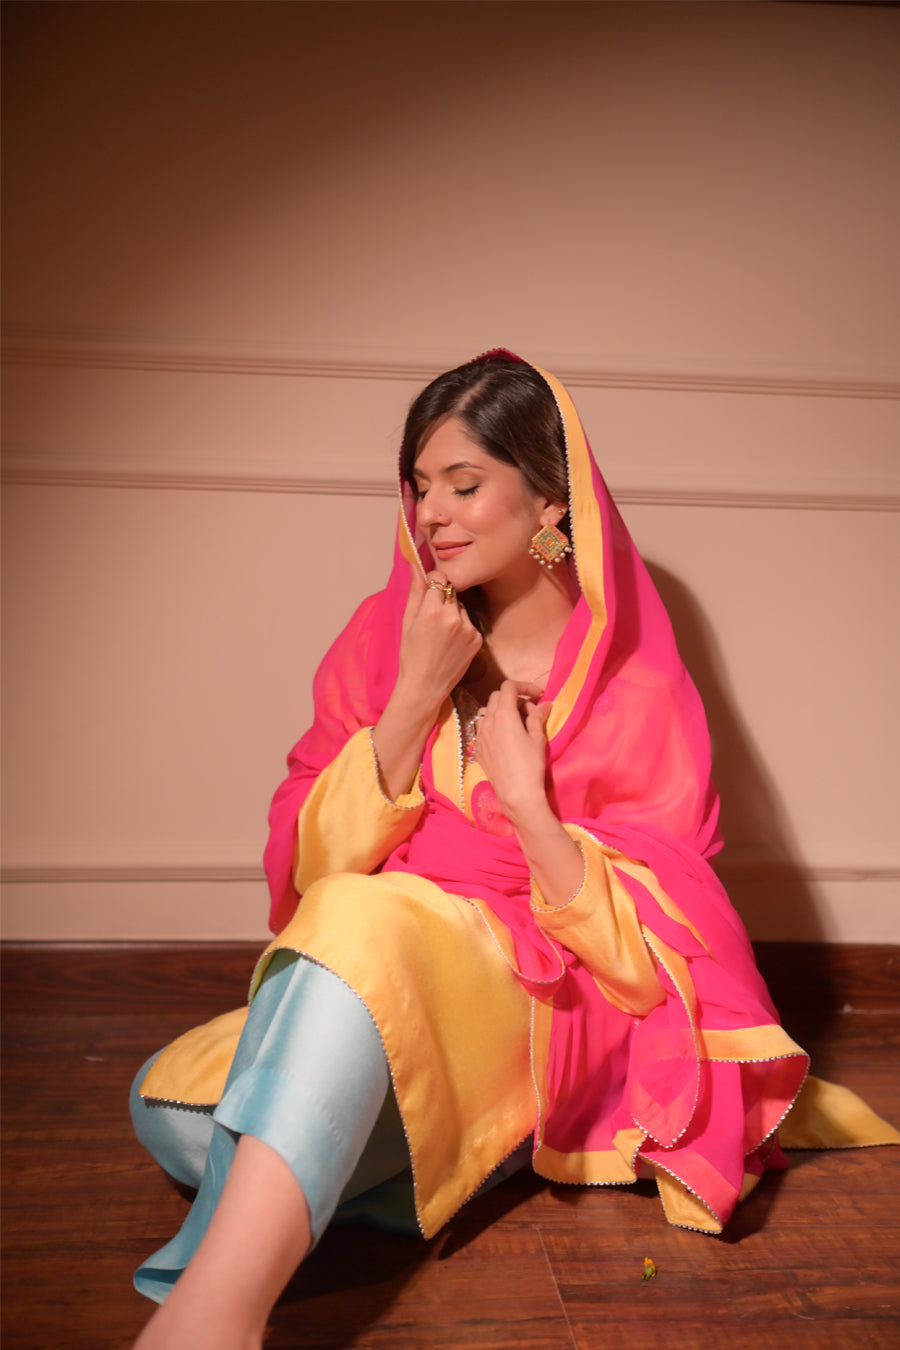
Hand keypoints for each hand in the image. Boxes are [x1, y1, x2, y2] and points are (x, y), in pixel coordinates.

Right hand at [394, 568, 481, 721]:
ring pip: (461, 607)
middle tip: (432, 618)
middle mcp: (453, 617)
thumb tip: (415, 565)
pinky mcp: (477, 638)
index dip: (434, 583)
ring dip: (453, 613)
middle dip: (443, 598)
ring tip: (441, 634)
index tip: (429, 591)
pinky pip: (469, 622)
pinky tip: (451, 643)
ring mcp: (468, 628)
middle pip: (452, 591)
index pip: (440, 578)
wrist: (425, 686)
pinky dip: (462, 628)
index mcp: (433, 610)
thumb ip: (415, 591)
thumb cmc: (411, 655)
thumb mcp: (407, 622)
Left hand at [474, 679, 551, 823]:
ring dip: (501, 710)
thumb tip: (544, 704)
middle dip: (514, 698)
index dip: (524, 686)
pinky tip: (506, 737)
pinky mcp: (478, 749)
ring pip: (486, 712)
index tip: (538, 695)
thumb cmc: (530, 764)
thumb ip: (538, 717)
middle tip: (530, 711)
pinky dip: (493, 725)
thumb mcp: (538, 738)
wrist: (516, 793)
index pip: (509, 687)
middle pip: (497, 697)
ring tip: (516, 723)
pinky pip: (483, 728)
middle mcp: (488, 721)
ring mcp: (480, 735)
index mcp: (503, 715)